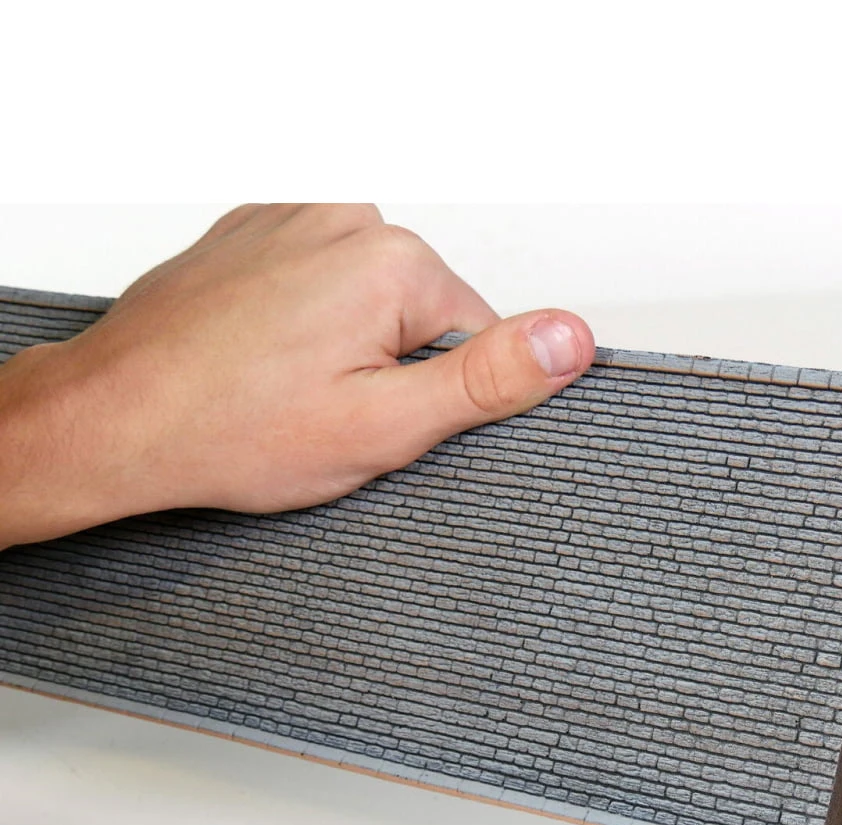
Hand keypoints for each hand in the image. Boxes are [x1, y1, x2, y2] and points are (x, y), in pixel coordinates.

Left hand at [0, 203, 594, 547]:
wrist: (113, 418)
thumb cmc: (230, 429)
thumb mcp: (384, 426)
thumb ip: (487, 379)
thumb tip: (570, 338)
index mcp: (392, 261)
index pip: (480, 336)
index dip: (442, 398)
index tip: (383, 424)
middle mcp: (345, 220)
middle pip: (423, 314)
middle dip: (393, 372)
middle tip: (330, 417)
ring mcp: (291, 219)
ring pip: (369, 301)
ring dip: (348, 349)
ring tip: (289, 394)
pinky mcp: (251, 234)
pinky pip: (317, 283)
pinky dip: (305, 325)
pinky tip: (266, 365)